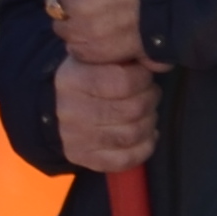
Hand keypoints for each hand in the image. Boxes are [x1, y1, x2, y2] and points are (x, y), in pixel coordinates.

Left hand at [41, 0, 156, 62]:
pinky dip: (86, 42)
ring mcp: (87, 29)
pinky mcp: (97, 51)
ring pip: (63, 27)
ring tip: (101, 17)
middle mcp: (79, 2)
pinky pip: (76, 48)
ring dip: (76, 22)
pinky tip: (105, 33)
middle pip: (55, 3)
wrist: (186, 0)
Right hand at [52, 54, 159, 174]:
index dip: (143, 79)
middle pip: (132, 110)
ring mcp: (74, 137)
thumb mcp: (101, 57)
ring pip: (132, 135)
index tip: (144, 76)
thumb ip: (125, 56)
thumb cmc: (91, 76)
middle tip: (149, 95)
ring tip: (146, 113)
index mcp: (73, 79)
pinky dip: (144, 147)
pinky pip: (125, 159)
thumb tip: (156, 61)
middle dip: (150, 100)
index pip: (124, 82)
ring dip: (149, 123)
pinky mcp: (82, 157)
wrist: (60, 105)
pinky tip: (146, 135)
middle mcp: (69, 110)